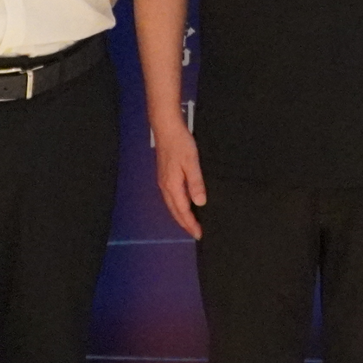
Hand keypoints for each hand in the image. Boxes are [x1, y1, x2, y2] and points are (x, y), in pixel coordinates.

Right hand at [153, 113, 206, 239]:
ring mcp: (163, 181)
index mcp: (172, 186)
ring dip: (181, 216)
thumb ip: (195, 183)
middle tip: (196, 233)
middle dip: (185, 224)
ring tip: (191, 223)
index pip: (182, 211)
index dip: (191, 224)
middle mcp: (165, 187)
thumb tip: (199, 203)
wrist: (166, 128)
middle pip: (175, 211)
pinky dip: (178, 206)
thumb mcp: (192, 162)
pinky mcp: (164, 175)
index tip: (199, 234)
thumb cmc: (180, 143)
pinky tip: (184, 204)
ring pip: (172, 205)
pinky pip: (171, 197)